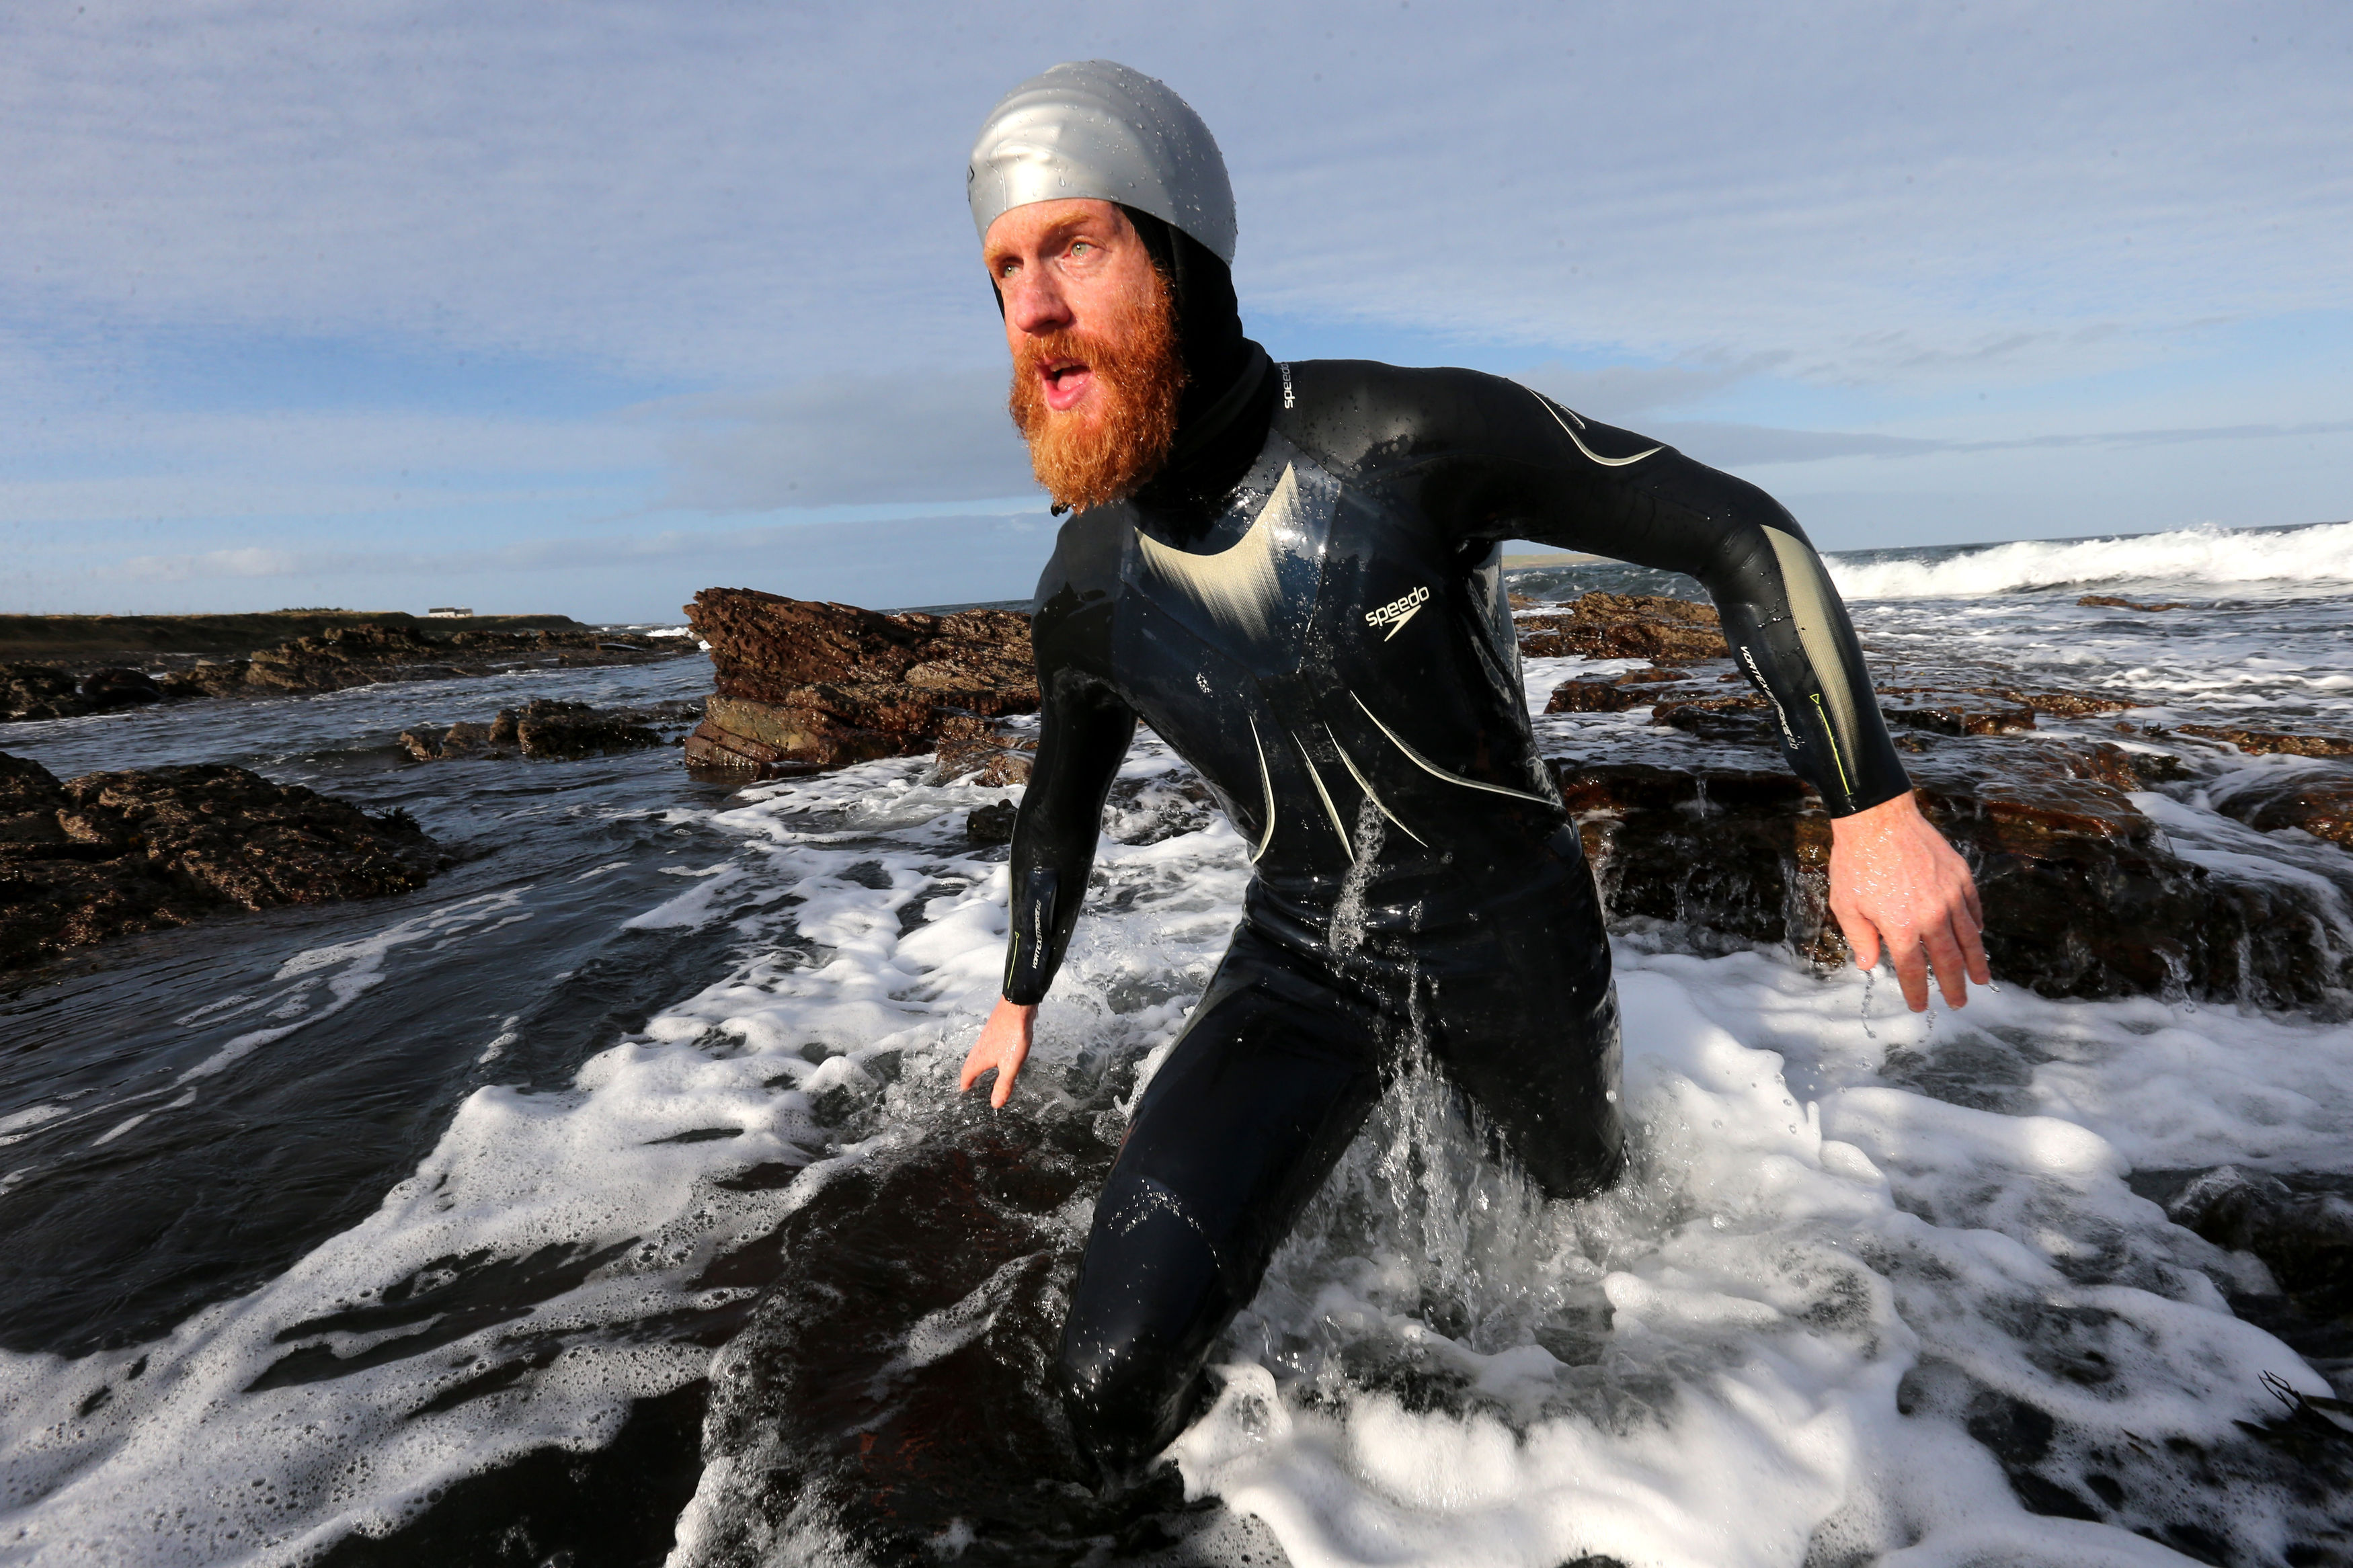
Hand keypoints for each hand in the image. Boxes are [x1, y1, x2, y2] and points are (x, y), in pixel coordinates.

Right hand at [959, 996, 1037, 1107]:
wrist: (1017, 1007)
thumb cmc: (1013, 1036)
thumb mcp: (1011, 1065)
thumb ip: (1003, 1085)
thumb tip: (995, 1104)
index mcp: (980, 1058)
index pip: (967, 1074)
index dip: (965, 1084)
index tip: (964, 1090)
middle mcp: (979, 1047)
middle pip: (969, 1063)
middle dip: (968, 1074)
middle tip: (969, 1083)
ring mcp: (986, 1037)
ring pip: (976, 1053)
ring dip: (975, 1063)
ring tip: (979, 1070)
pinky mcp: (994, 1030)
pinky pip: (985, 1045)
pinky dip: (984, 1053)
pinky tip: (994, 1052)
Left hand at [1828, 791, 1990, 1011]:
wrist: (1877, 818)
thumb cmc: (1856, 861)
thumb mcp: (1846, 904)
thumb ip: (1860, 938)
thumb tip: (1869, 965)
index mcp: (1901, 927)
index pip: (1913, 970)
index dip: (1917, 992)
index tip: (1921, 1006)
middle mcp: (1931, 916)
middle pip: (1948, 960)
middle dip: (1954, 986)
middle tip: (1959, 1003)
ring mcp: (1949, 895)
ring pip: (1969, 937)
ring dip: (1976, 961)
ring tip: (1981, 979)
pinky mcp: (1959, 876)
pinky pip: (1973, 907)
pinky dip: (1976, 925)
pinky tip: (1977, 936)